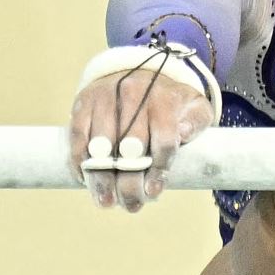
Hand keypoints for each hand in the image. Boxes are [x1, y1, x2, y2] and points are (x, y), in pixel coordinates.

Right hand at [68, 70, 213, 211]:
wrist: (137, 70)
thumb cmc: (168, 101)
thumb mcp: (193, 106)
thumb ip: (196, 121)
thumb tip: (183, 134)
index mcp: (164, 99)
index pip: (164, 140)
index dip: (159, 170)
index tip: (154, 191)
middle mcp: (134, 95)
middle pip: (131, 147)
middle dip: (130, 182)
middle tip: (131, 205)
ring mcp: (106, 98)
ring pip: (101, 145)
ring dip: (102, 178)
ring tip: (106, 201)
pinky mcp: (84, 102)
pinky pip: (77, 136)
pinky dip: (79, 162)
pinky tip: (85, 181)